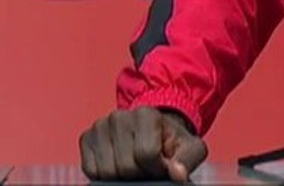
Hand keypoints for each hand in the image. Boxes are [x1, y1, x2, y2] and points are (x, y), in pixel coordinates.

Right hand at [79, 107, 207, 182]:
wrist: (155, 129)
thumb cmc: (172, 141)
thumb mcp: (190, 148)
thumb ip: (187, 161)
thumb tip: (177, 175)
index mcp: (146, 114)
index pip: (146, 154)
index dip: (156, 168)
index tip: (162, 164)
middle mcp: (120, 116)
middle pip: (125, 166)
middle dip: (139, 173)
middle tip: (148, 166)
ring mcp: (100, 126)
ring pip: (106, 171)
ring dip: (122, 176)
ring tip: (136, 164)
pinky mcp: (86, 138)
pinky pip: (90, 171)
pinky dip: (105, 175)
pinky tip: (119, 163)